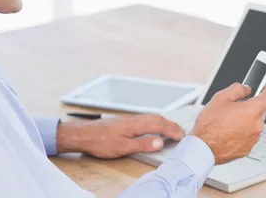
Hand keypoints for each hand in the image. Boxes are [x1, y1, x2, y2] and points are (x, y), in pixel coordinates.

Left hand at [56, 114, 184, 158]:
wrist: (83, 134)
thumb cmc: (100, 141)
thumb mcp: (122, 147)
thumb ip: (142, 144)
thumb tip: (159, 142)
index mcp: (135, 124)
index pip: (158, 125)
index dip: (172, 130)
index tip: (182, 135)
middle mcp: (133, 118)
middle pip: (156, 118)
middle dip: (170, 124)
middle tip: (181, 132)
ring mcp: (128, 118)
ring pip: (150, 117)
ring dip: (163, 122)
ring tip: (171, 129)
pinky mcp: (123, 121)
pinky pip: (144, 118)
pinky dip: (154, 121)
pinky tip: (152, 126)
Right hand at [191, 83, 265, 164]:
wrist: (204, 147)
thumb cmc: (210, 124)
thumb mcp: (220, 98)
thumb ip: (237, 89)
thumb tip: (246, 89)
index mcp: (252, 111)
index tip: (263, 89)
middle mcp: (257, 125)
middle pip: (263, 110)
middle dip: (253, 106)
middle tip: (237, 106)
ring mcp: (253, 138)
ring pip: (255, 124)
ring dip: (247, 120)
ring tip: (228, 121)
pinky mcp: (248, 148)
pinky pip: (249, 136)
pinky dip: (242, 132)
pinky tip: (228, 131)